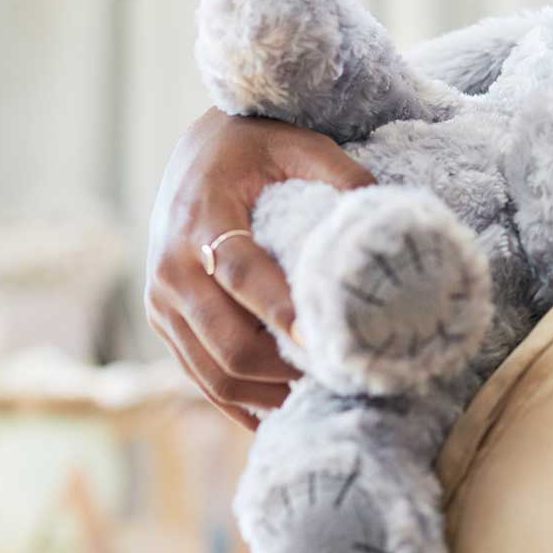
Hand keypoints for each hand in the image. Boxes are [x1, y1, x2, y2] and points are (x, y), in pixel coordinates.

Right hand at [145, 109, 375, 428]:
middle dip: (282, 372)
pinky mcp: (164, 323)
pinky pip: (201, 377)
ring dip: (266, 395)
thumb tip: (391, 220)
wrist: (197, 150)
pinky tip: (284, 409)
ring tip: (320, 400)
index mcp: (202, 219)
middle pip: (226, 343)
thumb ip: (345, 176)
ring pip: (213, 374)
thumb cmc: (256, 146)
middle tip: (339, 381)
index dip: (281, 312)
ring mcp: (161, 302)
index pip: (241, 274)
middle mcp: (171, 268)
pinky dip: (242, 401)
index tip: (322, 344)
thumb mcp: (301, 144)